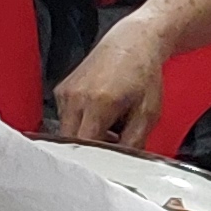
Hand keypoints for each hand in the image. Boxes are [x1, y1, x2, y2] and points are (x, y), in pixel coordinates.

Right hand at [48, 29, 162, 152]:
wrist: (132, 43)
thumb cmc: (143, 73)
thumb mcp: (149, 113)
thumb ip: (135, 142)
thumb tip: (122, 164)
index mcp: (99, 102)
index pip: (86, 145)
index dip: (96, 159)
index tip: (108, 167)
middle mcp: (76, 97)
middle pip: (71, 141)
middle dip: (90, 150)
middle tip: (112, 147)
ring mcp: (65, 93)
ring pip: (67, 131)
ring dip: (85, 136)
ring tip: (108, 127)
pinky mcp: (61, 90)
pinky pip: (65, 118)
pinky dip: (81, 123)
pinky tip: (99, 115)